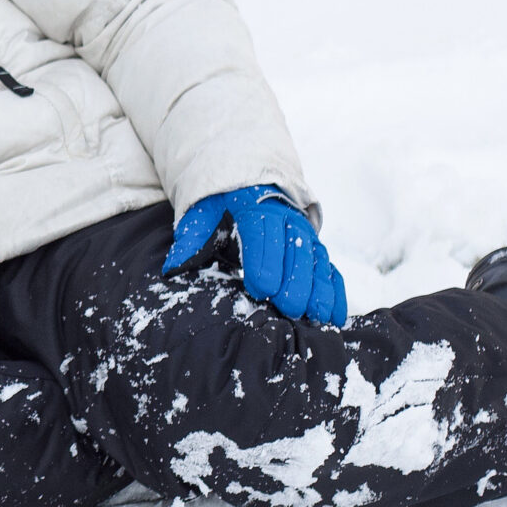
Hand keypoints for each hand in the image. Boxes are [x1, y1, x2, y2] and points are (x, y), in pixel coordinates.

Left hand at [164, 185, 345, 325]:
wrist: (246, 189)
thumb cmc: (220, 210)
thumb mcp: (201, 216)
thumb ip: (190, 240)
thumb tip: (172, 266)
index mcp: (253, 209)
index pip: (261, 234)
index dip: (264, 261)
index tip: (260, 289)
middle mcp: (285, 219)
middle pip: (295, 250)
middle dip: (295, 280)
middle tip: (291, 309)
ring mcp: (304, 235)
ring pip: (316, 260)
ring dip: (319, 289)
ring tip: (317, 316)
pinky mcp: (315, 249)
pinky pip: (330, 268)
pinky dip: (334, 291)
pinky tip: (334, 316)